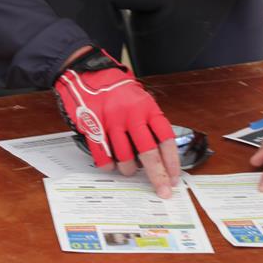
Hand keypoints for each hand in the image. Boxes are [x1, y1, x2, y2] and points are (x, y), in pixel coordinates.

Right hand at [54, 53, 178, 197]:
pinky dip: (109, 166)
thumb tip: (161, 155)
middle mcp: (131, 114)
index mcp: (147, 107)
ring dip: (129, 170)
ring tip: (129, 170)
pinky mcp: (93, 127)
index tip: (174, 177)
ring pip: (125, 158)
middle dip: (157, 176)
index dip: (172, 160)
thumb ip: (149, 122)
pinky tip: (112, 165)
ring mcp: (111, 121)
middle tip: (163, 191)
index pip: (165, 138)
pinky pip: (103, 156)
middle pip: (148, 153)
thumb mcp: (140, 98)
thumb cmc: (117, 88)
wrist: (87, 71)